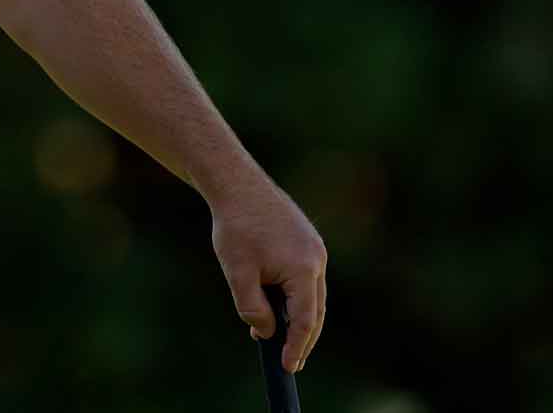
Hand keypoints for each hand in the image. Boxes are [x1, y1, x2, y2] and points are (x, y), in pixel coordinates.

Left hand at [209, 179, 327, 373]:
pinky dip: (294, 296)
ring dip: (297, 317)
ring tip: (278, 337)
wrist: (237, 184)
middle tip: (289, 362)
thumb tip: (268, 332)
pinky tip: (276, 304)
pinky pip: (306, 277)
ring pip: (311, 294)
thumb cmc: (236, 227)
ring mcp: (314, 248)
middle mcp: (316, 259)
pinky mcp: (307, 240)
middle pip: (314, 311)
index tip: (287, 367)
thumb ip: (253, 308)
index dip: (297, 347)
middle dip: (302, 338)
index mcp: (304, 269)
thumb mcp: (238, 273)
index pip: (305, 321)